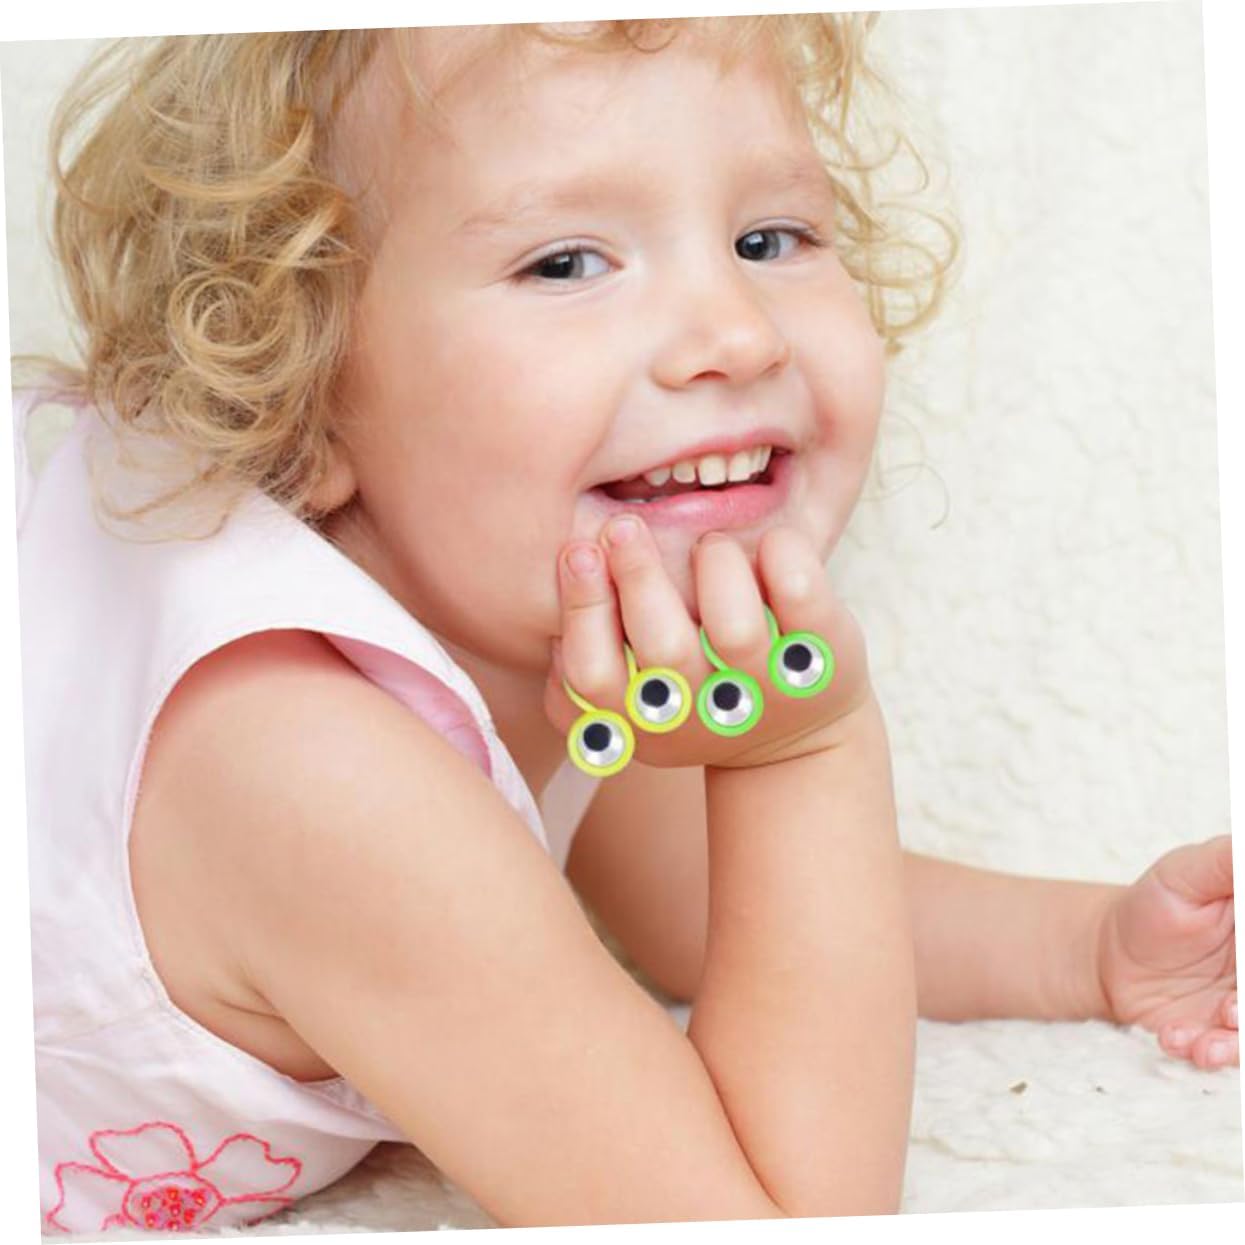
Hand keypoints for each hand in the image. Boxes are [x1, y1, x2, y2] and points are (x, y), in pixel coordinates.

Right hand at [543, 515, 872, 771]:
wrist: (791, 737)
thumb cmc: (691, 689)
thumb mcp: (632, 691)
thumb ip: (588, 647)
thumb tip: (562, 568)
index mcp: (642, 722)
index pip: (594, 677)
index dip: (583, 610)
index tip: (580, 550)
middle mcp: (701, 713)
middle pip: (664, 650)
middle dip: (639, 576)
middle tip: (625, 527)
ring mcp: (764, 689)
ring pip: (736, 628)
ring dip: (714, 565)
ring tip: (707, 546)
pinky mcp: (819, 658)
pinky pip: (802, 597)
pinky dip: (784, 555)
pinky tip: (768, 545)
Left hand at [1097, 835, 1236, 1068]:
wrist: (1108, 952)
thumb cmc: (1155, 904)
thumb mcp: (1188, 872)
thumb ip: (1231, 861)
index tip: (1242, 956)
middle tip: (1233, 1009)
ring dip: (1240, 1042)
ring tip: (1208, 1042)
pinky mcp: (1222, 1037)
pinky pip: (1230, 1053)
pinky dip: (1210, 1052)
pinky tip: (1179, 1038)